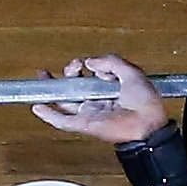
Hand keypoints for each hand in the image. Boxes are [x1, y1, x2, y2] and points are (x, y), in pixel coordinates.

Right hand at [32, 54, 167, 142]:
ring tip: (43, 76)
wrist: (148, 123)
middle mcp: (97, 100)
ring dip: (52, 89)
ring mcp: (89, 112)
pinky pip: (63, 121)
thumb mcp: (131, 72)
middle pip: (73, 86)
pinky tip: (38, 106)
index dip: (84, 65)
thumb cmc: (146, 102)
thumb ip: (111, 62)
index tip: (86, 62)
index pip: (88, 75)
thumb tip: (90, 61)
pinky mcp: (84, 124)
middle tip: (73, 66)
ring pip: (64, 101)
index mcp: (108, 88)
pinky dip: (49, 115)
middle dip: (69, 72)